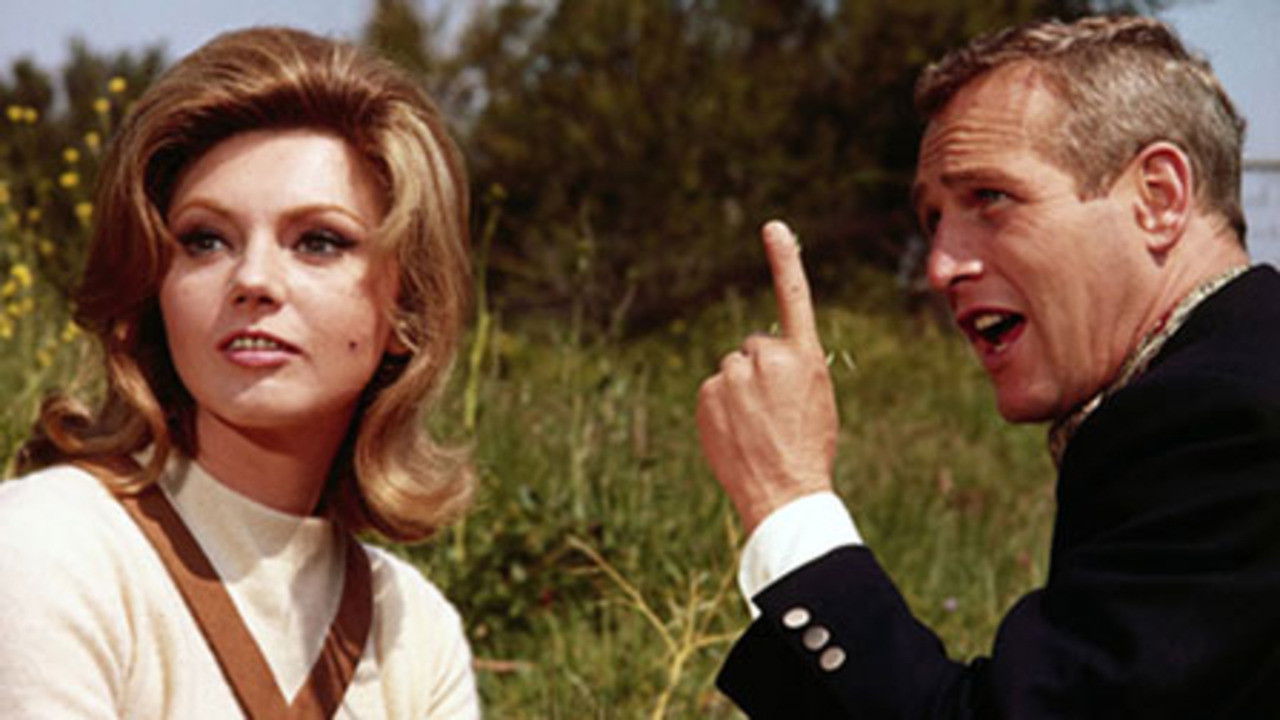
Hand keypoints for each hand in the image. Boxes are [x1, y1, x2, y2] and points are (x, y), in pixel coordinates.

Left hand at [697, 220, 837, 534]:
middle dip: (759, 371)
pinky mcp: (707, 393)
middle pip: (754, 348)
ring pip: (732, 370)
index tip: (774, 227)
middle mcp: (766, 357)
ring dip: (738, 391)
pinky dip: (720, 407)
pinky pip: (712, 390)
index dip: (784, 260)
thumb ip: (792, 368)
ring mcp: (732, 374)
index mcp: (803, 357)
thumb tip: (760, 356)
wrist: (783, 492)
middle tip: (773, 411)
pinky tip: (736, 433)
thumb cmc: (807, 449)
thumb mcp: (816, 399)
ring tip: (755, 427)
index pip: (793, 298)